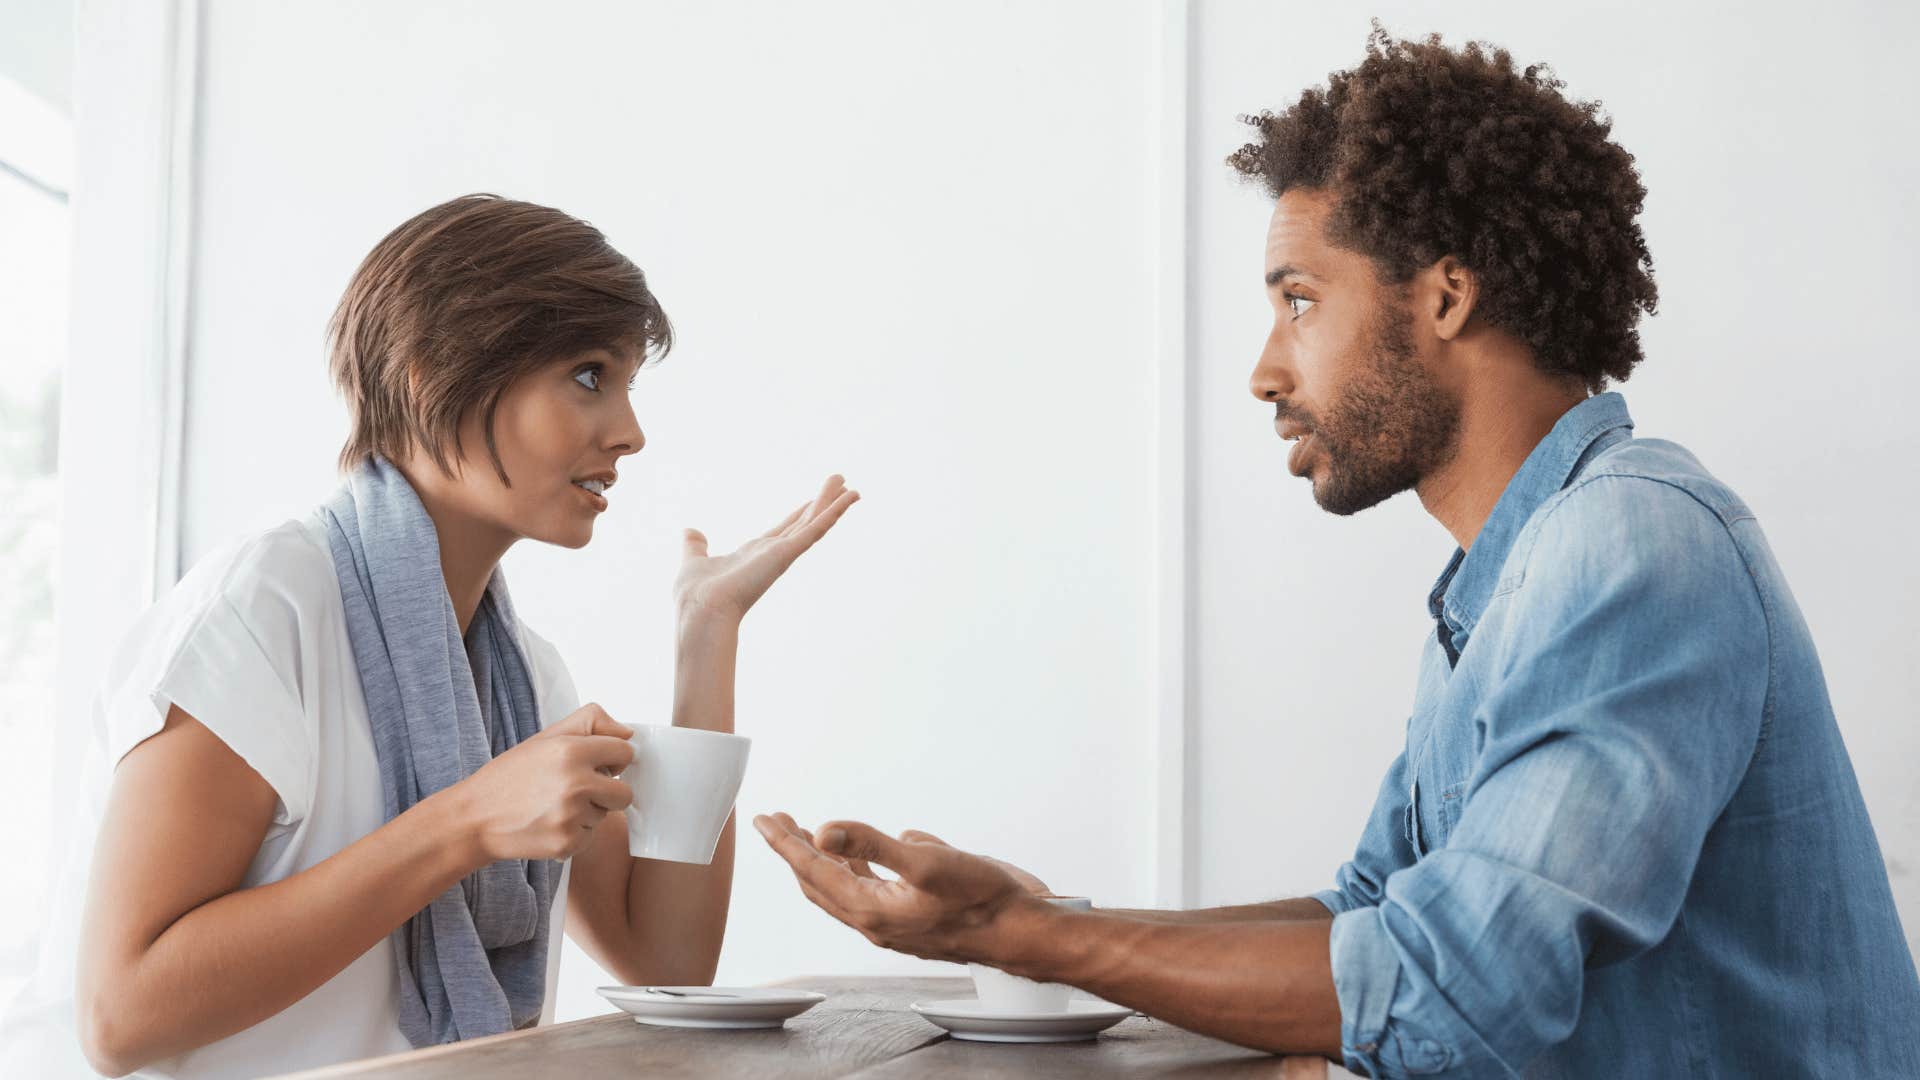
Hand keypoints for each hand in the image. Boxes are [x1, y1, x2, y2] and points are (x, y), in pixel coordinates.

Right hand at [453, 704, 636, 862]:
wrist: (474, 818)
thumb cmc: (511, 776)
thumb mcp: (546, 737)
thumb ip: (591, 723)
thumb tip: (629, 732)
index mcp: (571, 751)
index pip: (625, 751)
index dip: (613, 758)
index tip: (598, 764)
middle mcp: (576, 783)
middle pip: (625, 792)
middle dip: (607, 791)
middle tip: (576, 789)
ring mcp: (572, 817)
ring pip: (606, 815)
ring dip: (588, 812)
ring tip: (554, 806)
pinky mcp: (567, 844)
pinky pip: (590, 836)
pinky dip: (574, 833)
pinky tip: (548, 824)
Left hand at [674, 475, 859, 623]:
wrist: (701, 610)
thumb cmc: (696, 594)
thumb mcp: (694, 560)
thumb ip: (695, 546)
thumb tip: (690, 533)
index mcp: (755, 554)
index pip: (784, 529)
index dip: (800, 513)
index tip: (813, 500)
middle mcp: (773, 553)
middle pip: (805, 522)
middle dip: (822, 503)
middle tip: (840, 484)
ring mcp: (783, 553)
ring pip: (815, 523)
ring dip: (833, 504)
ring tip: (852, 488)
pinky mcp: (787, 553)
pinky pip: (816, 529)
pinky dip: (834, 512)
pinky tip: (848, 498)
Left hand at [752, 813, 1041, 964]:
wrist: (1021, 932)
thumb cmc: (983, 901)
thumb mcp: (928, 863)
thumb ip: (874, 846)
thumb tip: (824, 832)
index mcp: (871, 909)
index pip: (814, 870)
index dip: (785, 843)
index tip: (765, 819)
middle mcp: (876, 920)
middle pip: (820, 882)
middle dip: (796, 851)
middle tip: (779, 822)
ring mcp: (894, 921)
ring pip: (844, 890)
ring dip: (824, 862)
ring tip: (810, 838)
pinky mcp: (913, 917)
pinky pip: (873, 891)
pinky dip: (859, 871)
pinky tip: (869, 857)